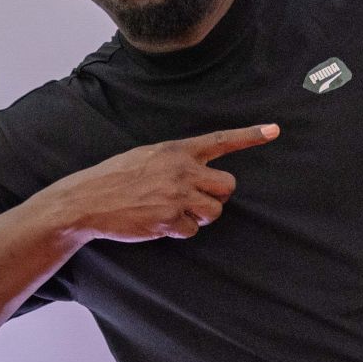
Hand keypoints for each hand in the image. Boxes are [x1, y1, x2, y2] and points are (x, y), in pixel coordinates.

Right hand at [49, 124, 279, 242]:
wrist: (87, 200)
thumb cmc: (115, 178)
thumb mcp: (146, 156)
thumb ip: (175, 161)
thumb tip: (198, 173)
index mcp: (176, 150)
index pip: (220, 140)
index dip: (250, 136)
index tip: (274, 130)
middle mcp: (182, 169)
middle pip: (228, 185)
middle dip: (216, 195)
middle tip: (194, 199)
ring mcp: (178, 195)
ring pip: (215, 211)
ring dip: (201, 216)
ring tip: (175, 211)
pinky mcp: (171, 219)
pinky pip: (193, 230)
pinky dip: (180, 231)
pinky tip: (158, 222)